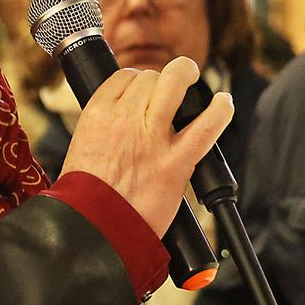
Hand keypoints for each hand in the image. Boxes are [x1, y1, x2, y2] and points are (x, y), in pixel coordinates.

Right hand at [60, 56, 233, 234]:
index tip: (144, 92)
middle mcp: (125, 119)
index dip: (138, 81)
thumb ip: (103, 130)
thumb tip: (120, 122)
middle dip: (160, 80)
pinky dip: (220, 111)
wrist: (94, 228)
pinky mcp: (176, 162)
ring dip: (186, 75)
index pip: (124, 77)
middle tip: (168, 89)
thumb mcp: (81, 149)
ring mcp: (152, 138)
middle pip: (149, 77)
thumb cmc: (85, 197)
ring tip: (192, 79)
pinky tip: (223, 104)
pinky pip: (206, 126)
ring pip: (174, 84)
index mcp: (97, 115)